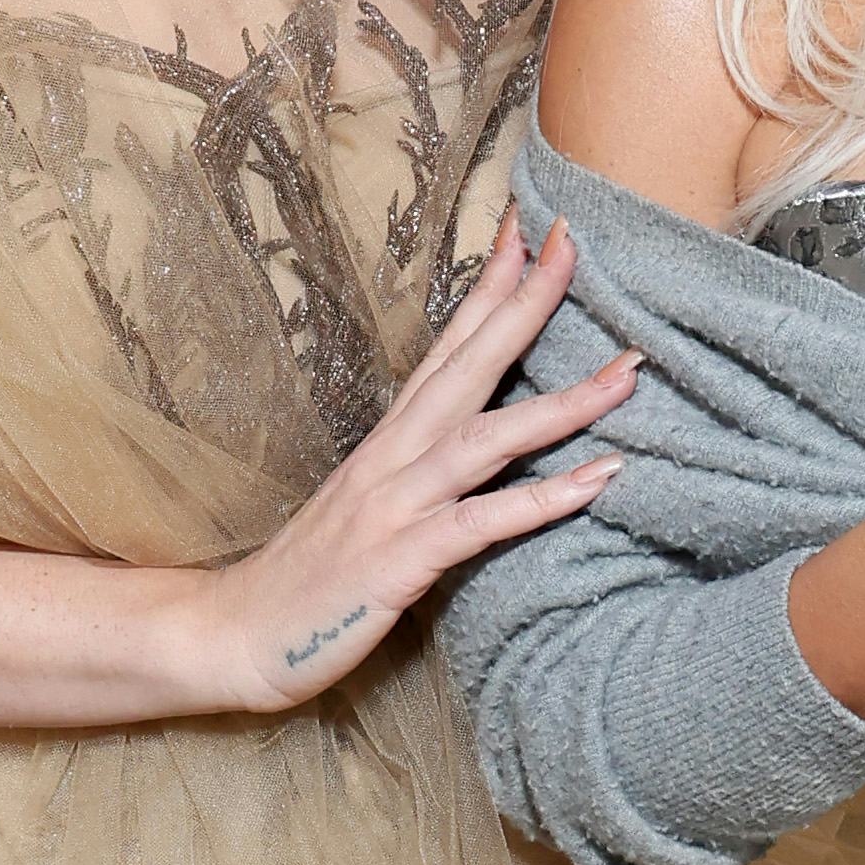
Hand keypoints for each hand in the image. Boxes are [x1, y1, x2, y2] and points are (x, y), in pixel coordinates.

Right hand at [177, 213, 634, 717]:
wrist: (236, 635)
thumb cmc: (310, 578)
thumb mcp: (367, 506)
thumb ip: (416, 471)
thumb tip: (467, 447)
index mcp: (389, 440)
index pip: (448, 347)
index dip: (490, 287)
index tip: (533, 230)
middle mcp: (393, 457)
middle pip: (471, 364)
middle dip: (526, 302)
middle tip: (576, 243)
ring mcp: (395, 505)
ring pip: (487, 436)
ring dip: (563, 401)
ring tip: (627, 370)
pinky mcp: (400, 560)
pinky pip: (482, 523)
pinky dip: (542, 500)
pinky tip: (599, 479)